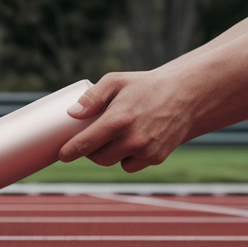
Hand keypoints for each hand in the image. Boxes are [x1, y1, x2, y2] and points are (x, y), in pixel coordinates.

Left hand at [58, 70, 201, 172]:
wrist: (185, 94)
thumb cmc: (145, 86)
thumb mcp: (115, 81)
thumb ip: (92, 97)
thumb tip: (72, 113)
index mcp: (118, 120)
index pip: (85, 144)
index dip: (70, 151)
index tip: (62, 155)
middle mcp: (132, 139)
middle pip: (98, 158)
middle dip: (90, 151)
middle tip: (89, 139)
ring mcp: (146, 151)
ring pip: (114, 162)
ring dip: (108, 154)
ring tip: (112, 137)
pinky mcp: (157, 157)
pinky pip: (131, 165)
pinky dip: (127, 158)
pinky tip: (129, 142)